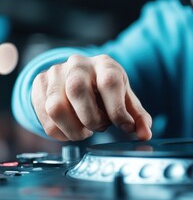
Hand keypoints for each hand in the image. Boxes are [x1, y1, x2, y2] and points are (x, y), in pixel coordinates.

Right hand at [31, 54, 151, 140]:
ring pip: (56, 107)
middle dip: (92, 120)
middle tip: (100, 126)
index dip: (117, 111)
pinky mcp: (39, 84)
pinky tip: (71, 129)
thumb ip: (137, 116)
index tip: (124, 126)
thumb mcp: (125, 98)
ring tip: (85, 130)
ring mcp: (55, 72)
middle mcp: (78, 64)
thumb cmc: (107, 89)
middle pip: (77, 91)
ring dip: (74, 129)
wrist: (82, 74)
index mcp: (105, 64)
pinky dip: (60, 133)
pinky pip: (44, 117)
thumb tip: (145, 135)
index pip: (109, 83)